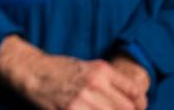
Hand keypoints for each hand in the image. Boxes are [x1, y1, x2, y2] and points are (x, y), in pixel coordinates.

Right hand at [0, 35, 146, 109]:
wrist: (32, 71)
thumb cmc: (60, 69)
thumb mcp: (89, 67)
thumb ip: (110, 82)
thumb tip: (132, 101)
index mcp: (102, 70)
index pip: (135, 93)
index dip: (140, 105)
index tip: (138, 108)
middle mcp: (95, 84)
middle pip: (127, 109)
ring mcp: (82, 100)